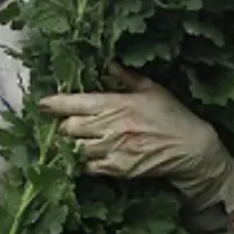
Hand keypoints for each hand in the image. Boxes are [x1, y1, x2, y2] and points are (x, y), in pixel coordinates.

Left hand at [40, 68, 233, 208]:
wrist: (192, 149)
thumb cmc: (172, 116)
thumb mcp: (151, 89)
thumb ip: (126, 77)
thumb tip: (107, 64)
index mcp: (117, 104)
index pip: (77, 103)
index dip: (55, 103)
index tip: (42, 103)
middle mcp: (111, 127)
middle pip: (69, 128)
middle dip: (60, 126)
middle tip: (56, 124)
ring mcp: (113, 150)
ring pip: (75, 149)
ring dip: (66, 145)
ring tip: (62, 142)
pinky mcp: (117, 170)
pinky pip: (88, 167)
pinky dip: (79, 163)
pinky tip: (77, 158)